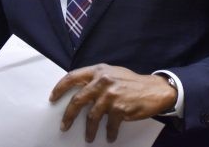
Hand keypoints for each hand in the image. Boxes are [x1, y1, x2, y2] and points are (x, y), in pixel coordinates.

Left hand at [49, 64, 176, 142]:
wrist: (155, 90)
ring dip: (89, 130)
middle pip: (77, 99)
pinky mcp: (119, 108)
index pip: (72, 77)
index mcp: (99, 71)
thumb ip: (97, 79)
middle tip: (64, 126)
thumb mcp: (113, 73)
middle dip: (68, 115)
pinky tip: (109, 137)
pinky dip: (109, 133)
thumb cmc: (132, 83)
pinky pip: (109, 125)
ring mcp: (111, 95)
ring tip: (88, 138)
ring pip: (91, 117)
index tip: (53, 98)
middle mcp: (103, 81)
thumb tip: (79, 91)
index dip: (60, 88)